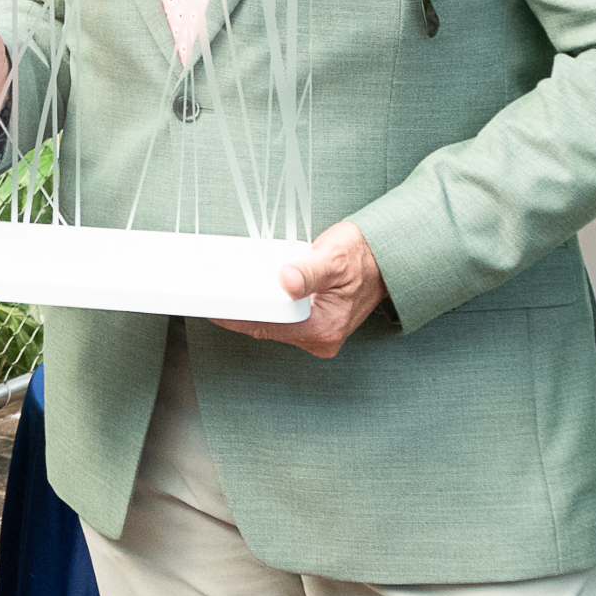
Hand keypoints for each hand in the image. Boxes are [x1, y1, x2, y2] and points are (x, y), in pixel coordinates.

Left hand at [213, 221, 387, 357]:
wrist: (385, 259)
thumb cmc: (363, 257)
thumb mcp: (334, 257)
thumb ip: (309, 271)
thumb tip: (287, 280)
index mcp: (323, 328)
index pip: (265, 326)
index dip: (236, 315)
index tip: (211, 304)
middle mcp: (320, 338)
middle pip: (264, 328)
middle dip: (239, 311)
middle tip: (212, 293)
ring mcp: (317, 334)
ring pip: (270, 325)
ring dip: (252, 309)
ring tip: (227, 292)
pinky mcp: (313, 326)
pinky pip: (279, 320)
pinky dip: (265, 307)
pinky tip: (251, 295)